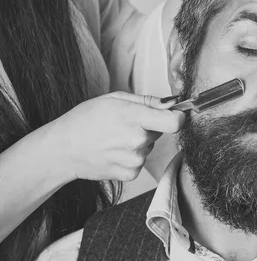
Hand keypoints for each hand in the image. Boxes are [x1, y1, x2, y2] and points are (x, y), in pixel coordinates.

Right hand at [48, 92, 183, 181]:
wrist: (62, 149)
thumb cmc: (85, 120)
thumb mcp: (115, 99)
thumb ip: (147, 101)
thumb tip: (172, 103)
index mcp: (135, 118)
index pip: (175, 122)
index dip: (178, 117)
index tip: (174, 114)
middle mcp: (137, 141)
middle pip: (161, 132)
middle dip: (149, 126)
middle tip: (125, 124)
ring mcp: (134, 160)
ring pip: (150, 147)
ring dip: (139, 143)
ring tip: (114, 138)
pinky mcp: (129, 174)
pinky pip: (141, 162)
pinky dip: (131, 157)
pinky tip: (113, 152)